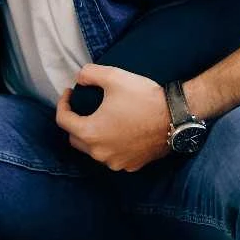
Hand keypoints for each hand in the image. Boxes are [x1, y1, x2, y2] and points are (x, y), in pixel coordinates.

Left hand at [56, 64, 171, 171]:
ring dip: (93, 136)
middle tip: (83, 107)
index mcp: (90, 133)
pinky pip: (113, 156)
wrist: (176, 116)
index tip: (70, 92)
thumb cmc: (143, 97)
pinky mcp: (131, 165)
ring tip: (102, 119)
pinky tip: (120, 132)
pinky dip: (111, 145)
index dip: (63, 104)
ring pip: (94, 150)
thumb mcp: (114, 77)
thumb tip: (79, 78)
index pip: (63, 121)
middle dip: (75, 122)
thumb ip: (89, 74)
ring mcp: (116, 162)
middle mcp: (99, 153)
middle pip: (75, 139)